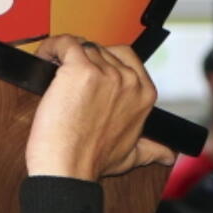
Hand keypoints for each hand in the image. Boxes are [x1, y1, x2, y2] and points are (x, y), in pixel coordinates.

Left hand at [25, 37, 172, 181]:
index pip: (126, 57)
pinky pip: (65, 44)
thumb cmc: (92, 162)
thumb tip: (167, 155)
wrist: (68, 169)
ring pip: (83, 48)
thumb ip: (151, 150)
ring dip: (64, 56)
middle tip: (66, 76)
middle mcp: (128, 80)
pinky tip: (45, 57)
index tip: (90, 71)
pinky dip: (52, 47)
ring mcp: (105, 73)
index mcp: (144, 95)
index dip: (104, 61)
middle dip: (84, 60)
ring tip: (51, 68)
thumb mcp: (132, 156)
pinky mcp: (79, 69)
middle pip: (102, 50)